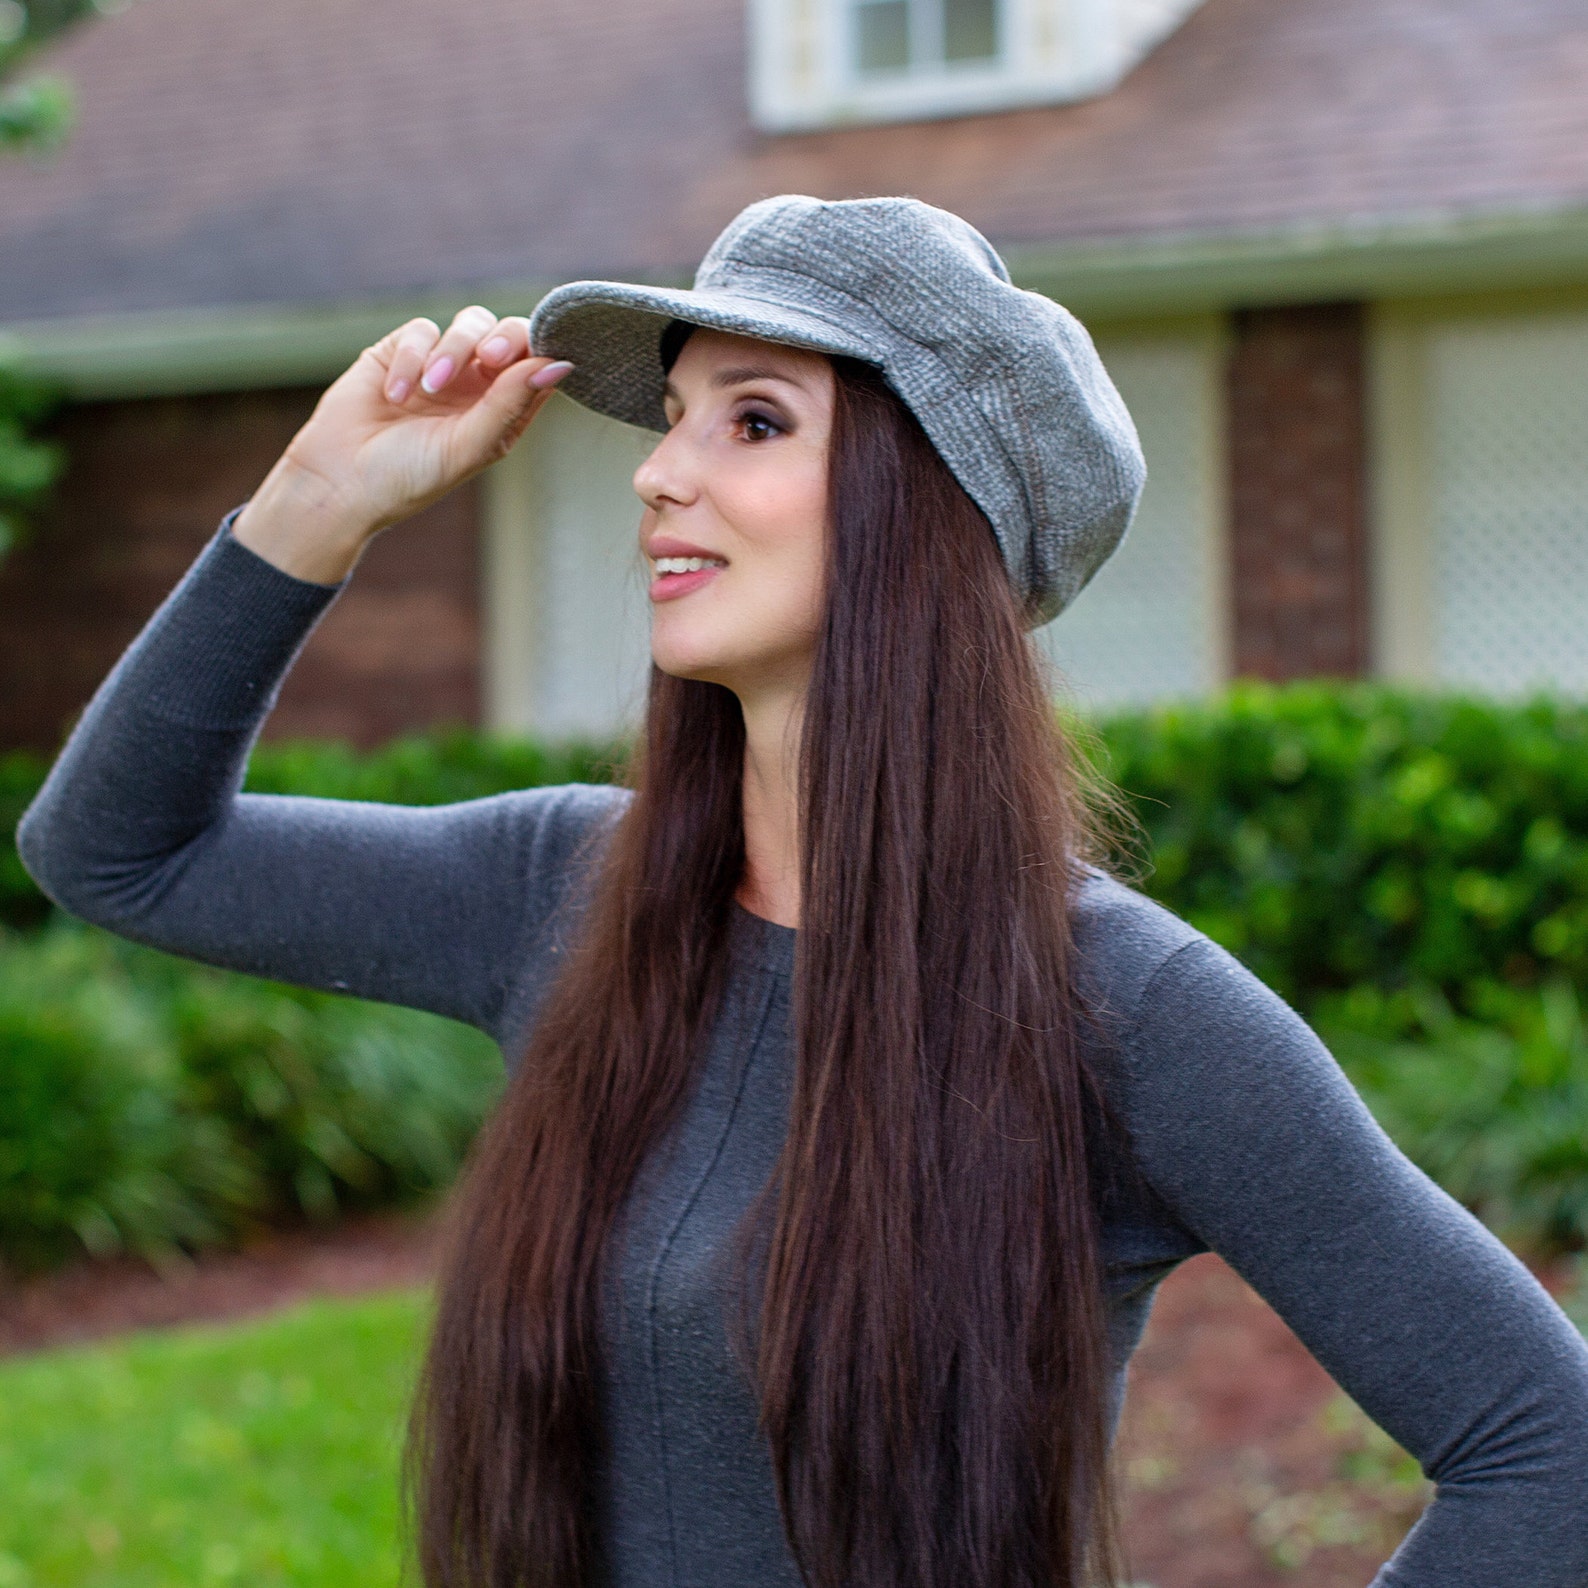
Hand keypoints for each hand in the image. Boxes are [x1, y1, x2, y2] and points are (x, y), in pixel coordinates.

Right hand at [233, 306, 572, 582]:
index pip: (538, 368)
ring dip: (453, 350)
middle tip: (489, 359)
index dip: (544, 352)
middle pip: (510, 335)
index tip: (538, 355)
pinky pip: (422, 330)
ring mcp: (441, 366)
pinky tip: (395, 394)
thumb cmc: (409, 477)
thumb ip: (510, 402)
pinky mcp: (402, 351)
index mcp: (504, 413)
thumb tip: (558, 364)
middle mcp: (479, 387)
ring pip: (470, 324)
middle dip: (504, 340)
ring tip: (428, 388)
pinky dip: (411, 357)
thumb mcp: (468, 445)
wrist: (339, 481)